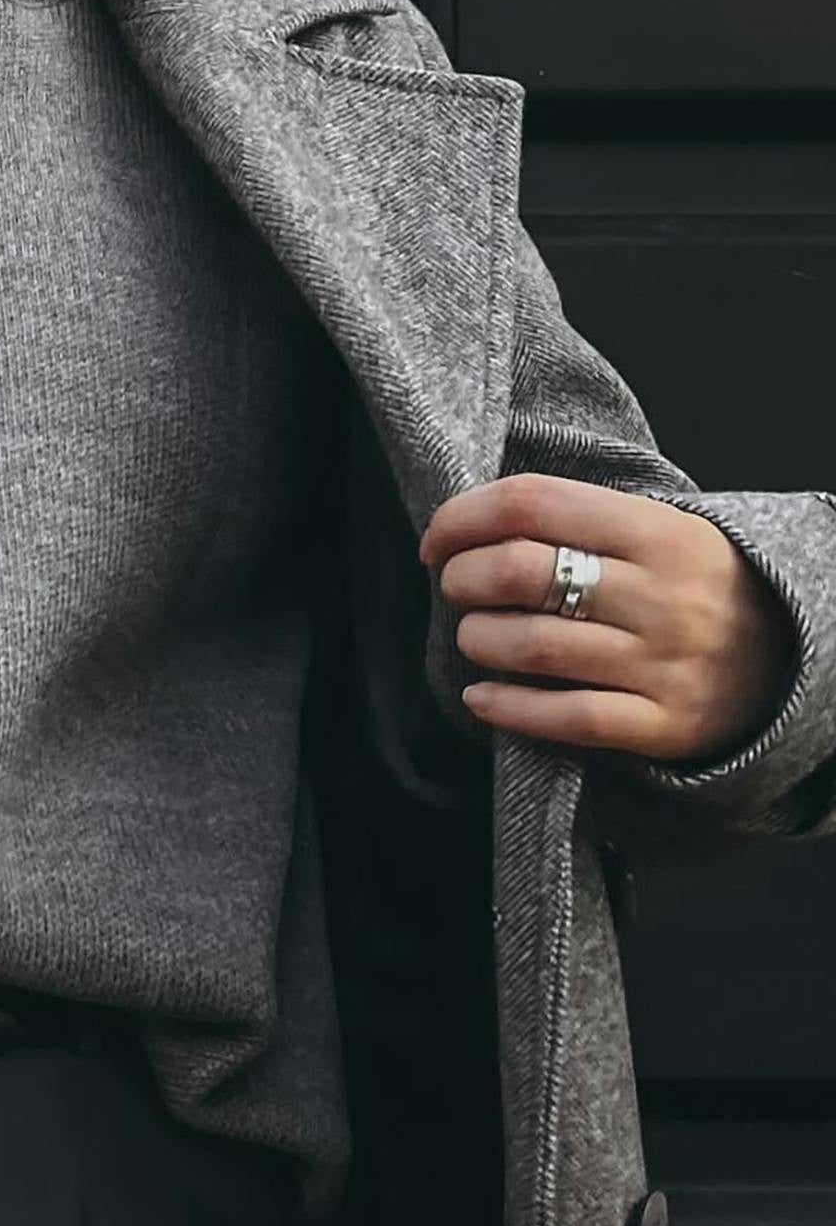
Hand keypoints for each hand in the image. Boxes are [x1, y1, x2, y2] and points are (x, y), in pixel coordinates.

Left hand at [417, 472, 794, 762]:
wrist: (789, 660)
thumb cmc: (693, 587)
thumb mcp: (659, 532)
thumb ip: (579, 520)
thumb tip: (469, 525)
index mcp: (657, 531)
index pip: (532, 502)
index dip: (463, 518)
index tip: (436, 541)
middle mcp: (661, 594)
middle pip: (520, 572)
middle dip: (462, 578)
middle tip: (454, 586)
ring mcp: (662, 662)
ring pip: (532, 647)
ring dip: (477, 639)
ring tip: (473, 635)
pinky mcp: (660, 723)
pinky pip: (565, 717)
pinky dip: (507, 708)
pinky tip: (479, 697)